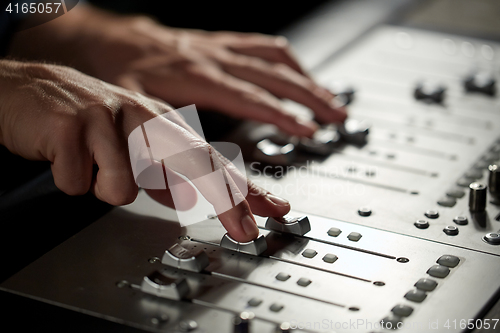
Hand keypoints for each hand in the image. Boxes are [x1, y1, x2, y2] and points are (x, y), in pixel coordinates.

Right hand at [0, 60, 290, 240]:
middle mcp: (145, 119)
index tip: (272, 209)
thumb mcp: (134, 148)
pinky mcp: (73, 124)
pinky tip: (66, 156)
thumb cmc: (89, 121)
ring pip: (123, 186)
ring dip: (104, 187)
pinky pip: (78, 181)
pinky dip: (71, 178)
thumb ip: (163, 175)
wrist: (31, 91)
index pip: (211, 159)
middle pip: (195, 164)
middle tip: (244, 231)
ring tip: (90, 164)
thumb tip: (190, 198)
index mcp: (162, 126)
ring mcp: (110, 118)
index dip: (244, 187)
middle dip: (227, 201)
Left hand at [8, 4, 346, 136]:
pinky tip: (299, 73)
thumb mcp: (132, 111)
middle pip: (272, 78)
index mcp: (196, 78)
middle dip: (309, 99)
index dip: (279, 114)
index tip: (306, 129)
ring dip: (306, 80)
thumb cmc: (120, 73)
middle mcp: (215, 60)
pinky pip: (262, 46)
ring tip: (330, 101)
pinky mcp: (221, 46)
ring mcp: (220, 50)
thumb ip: (157, 144)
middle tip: (336, 118)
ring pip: (274, 59)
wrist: (109, 40)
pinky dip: (288, 62)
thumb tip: (179, 182)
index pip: (248, 99)